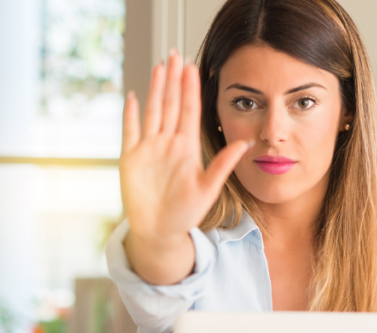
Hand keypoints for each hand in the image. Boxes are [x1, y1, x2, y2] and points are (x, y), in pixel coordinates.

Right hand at [120, 50, 251, 283]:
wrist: (160, 232)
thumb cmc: (185, 213)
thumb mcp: (209, 188)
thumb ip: (223, 164)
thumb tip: (246, 143)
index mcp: (187, 148)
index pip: (190, 111)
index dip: (190, 88)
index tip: (192, 66)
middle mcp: (168, 144)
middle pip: (171, 105)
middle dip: (173, 79)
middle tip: (175, 54)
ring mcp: (148, 149)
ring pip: (152, 112)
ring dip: (155, 89)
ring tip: (159, 66)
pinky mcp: (131, 159)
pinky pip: (130, 131)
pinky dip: (131, 114)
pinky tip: (133, 96)